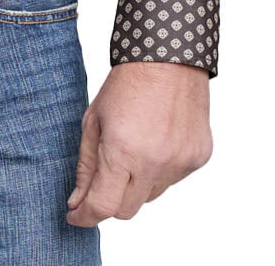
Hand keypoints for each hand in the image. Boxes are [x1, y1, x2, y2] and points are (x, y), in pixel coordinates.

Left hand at [66, 61, 212, 227]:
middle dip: (109, 201)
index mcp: (123, 151)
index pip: (103, 206)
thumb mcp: (94, 119)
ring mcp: (180, 163)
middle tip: (101, 181)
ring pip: (151, 196)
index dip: (86, 216)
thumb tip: (78, 201)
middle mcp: (155, 163)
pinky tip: (156, 140)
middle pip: (127, 210)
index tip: (75, 216)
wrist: (169, 58)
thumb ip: (86, 165)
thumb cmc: (127, 84)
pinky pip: (173, 179)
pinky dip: (160, 170)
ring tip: (134, 146)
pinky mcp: (198, 159)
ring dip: (136, 183)